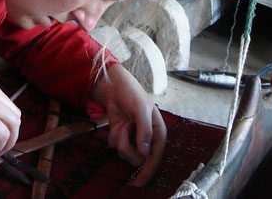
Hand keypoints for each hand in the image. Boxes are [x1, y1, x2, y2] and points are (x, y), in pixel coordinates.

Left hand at [91, 64, 165, 185]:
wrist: (115, 88)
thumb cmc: (133, 95)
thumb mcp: (142, 110)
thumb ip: (145, 131)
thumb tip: (145, 153)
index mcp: (158, 133)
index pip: (155, 157)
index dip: (147, 172)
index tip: (139, 183)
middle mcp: (146, 138)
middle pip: (137, 159)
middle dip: (128, 147)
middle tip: (126, 129)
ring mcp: (133, 138)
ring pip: (124, 153)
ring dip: (120, 138)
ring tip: (123, 123)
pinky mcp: (121, 136)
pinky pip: (115, 145)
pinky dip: (113, 135)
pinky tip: (117, 123)